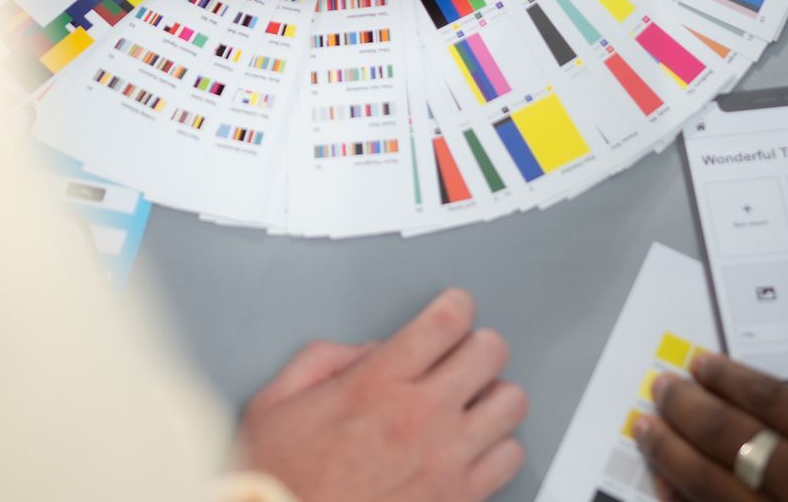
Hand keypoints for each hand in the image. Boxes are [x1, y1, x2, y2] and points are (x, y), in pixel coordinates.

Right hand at [236, 289, 528, 501]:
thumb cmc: (280, 480)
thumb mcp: (276, 403)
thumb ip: (322, 360)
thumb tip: (368, 351)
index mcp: (375, 385)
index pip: (445, 321)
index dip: (457, 305)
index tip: (455, 308)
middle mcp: (418, 417)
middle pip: (489, 352)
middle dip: (479, 345)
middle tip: (464, 353)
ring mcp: (445, 460)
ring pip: (511, 403)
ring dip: (493, 396)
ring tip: (473, 402)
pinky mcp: (459, 499)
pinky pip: (511, 457)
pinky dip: (498, 447)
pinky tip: (474, 447)